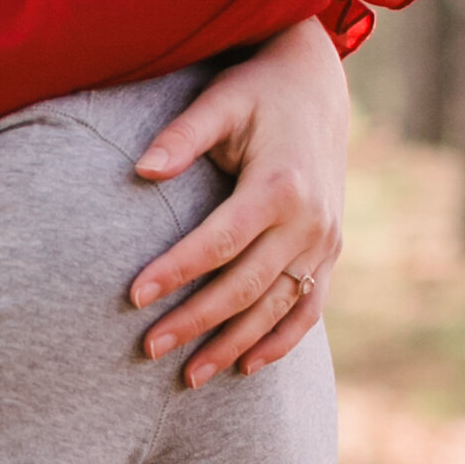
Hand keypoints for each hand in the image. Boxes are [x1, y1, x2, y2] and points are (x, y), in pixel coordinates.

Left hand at [127, 19, 347, 383]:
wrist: (316, 86)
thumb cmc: (257, 90)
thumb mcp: (221, 100)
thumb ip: (182, 135)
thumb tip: (141, 171)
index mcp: (280, 185)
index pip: (220, 242)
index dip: (176, 270)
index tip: (133, 296)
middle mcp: (309, 221)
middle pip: (246, 286)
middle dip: (196, 321)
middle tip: (148, 349)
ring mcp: (325, 241)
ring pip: (277, 307)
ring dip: (233, 345)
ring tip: (188, 376)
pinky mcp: (330, 251)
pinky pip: (309, 308)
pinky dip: (281, 341)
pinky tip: (246, 367)